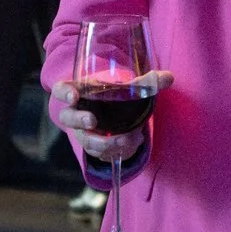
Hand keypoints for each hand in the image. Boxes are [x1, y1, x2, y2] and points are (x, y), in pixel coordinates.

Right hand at [48, 69, 176, 162]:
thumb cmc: (113, 94)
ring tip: (126, 139)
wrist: (111, 113)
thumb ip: (147, 82)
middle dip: (79, 120)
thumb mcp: (127, 86)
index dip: (64, 93)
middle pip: (68, 118)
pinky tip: (132, 144)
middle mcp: (76, 113)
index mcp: (79, 91)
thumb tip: (169, 77)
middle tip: (92, 121)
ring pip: (85, 141)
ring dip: (103, 142)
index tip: (73, 96)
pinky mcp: (93, 147)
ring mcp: (82, 132)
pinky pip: (99, 153)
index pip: (61, 89)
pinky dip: (115, 151)